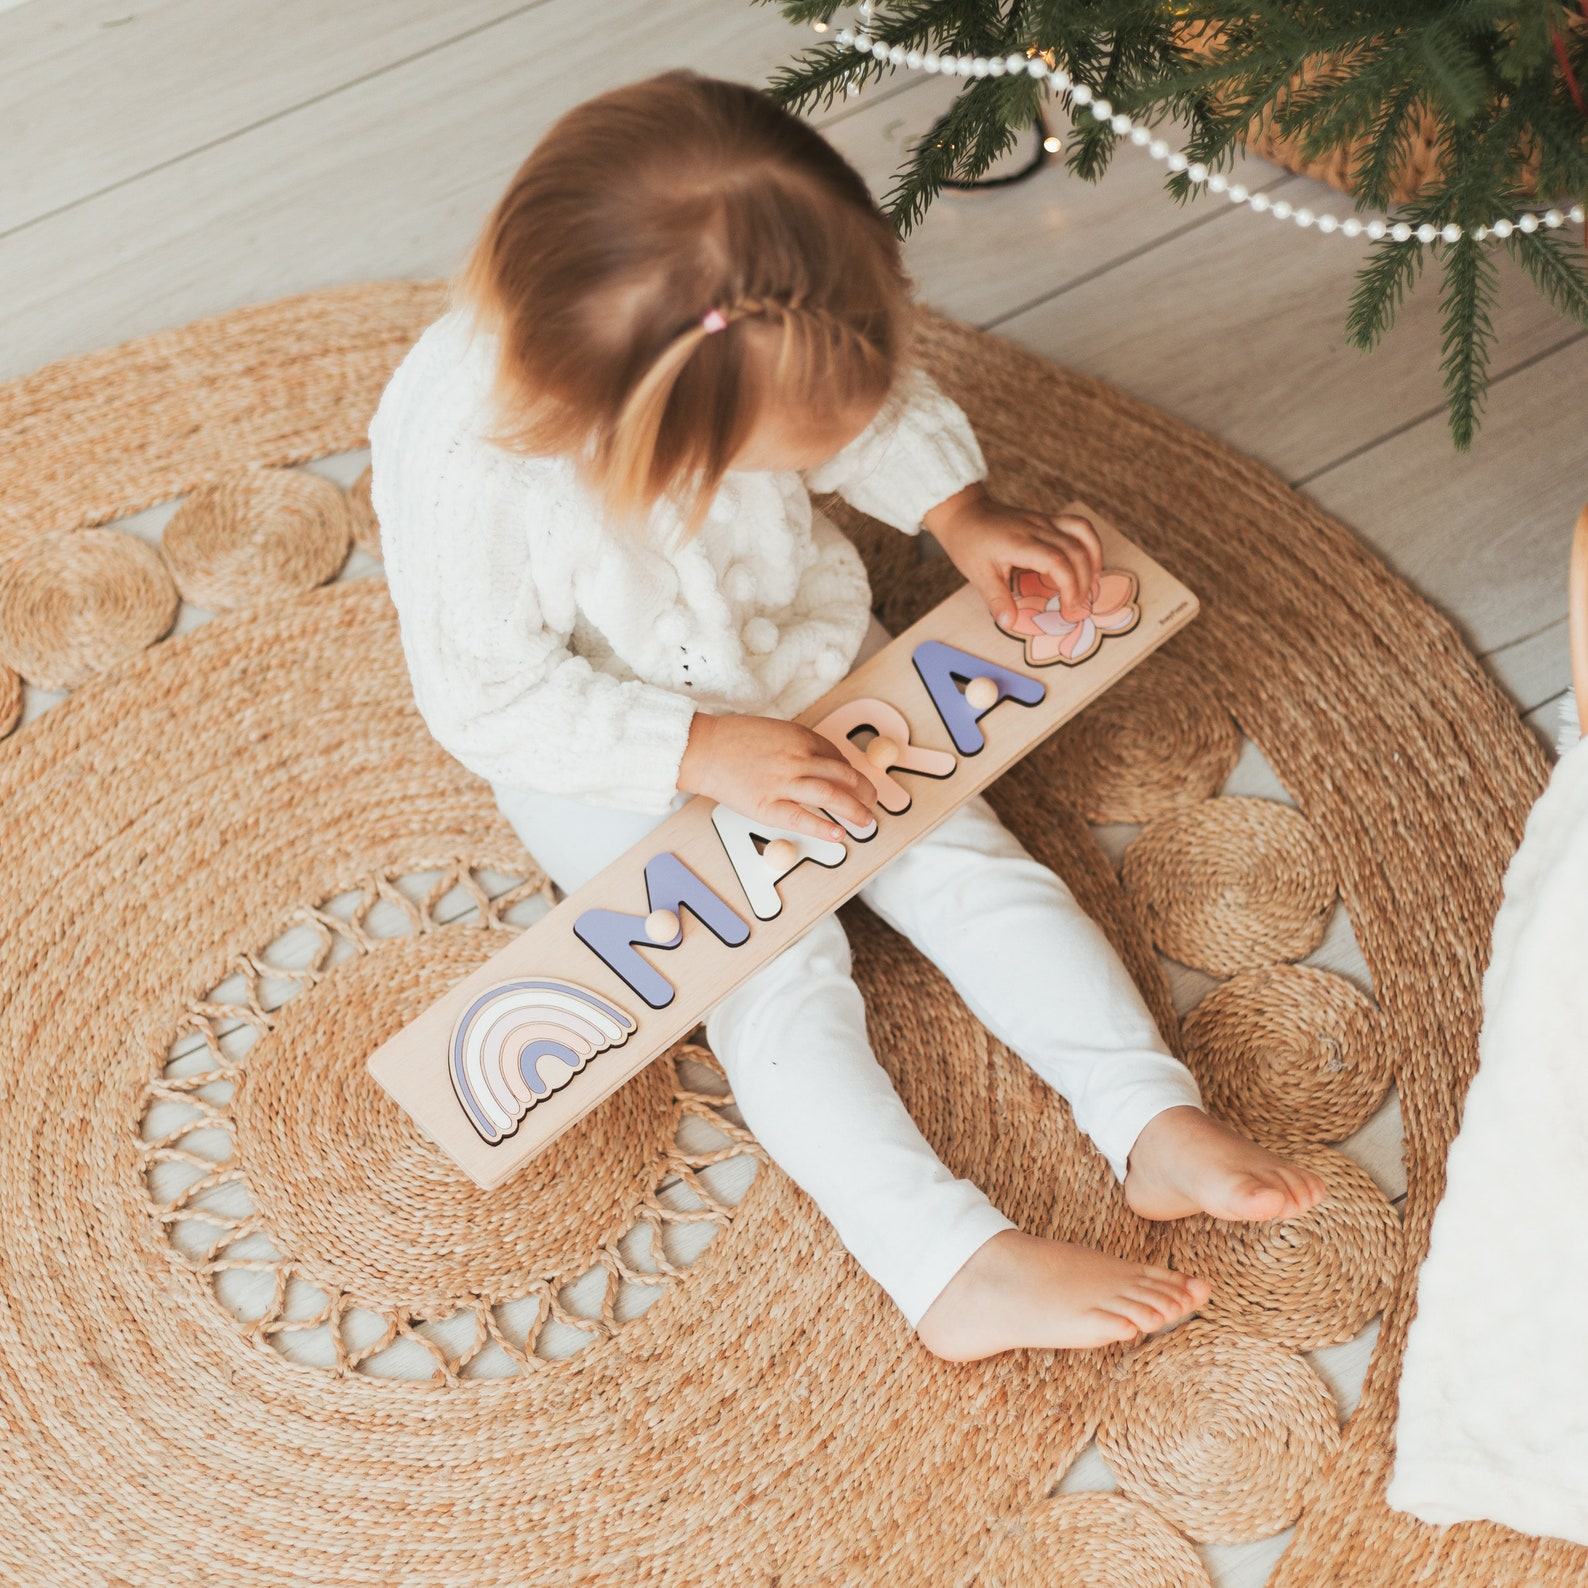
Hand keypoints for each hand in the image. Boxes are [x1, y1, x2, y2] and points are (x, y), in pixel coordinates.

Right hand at [677, 713, 877, 840]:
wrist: (704, 749)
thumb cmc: (733, 740)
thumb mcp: (773, 730)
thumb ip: (797, 745)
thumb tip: (820, 762)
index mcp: (800, 737)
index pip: (836, 756)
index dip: (851, 771)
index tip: (855, 781)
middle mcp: (798, 758)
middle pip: (843, 775)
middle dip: (863, 790)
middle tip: (872, 800)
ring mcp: (785, 782)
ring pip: (832, 796)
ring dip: (855, 810)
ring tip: (866, 821)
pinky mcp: (769, 805)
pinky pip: (803, 818)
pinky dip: (824, 827)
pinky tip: (839, 835)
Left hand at [924, 483, 1103, 628]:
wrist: (965, 514)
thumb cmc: (969, 544)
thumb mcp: (978, 575)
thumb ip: (997, 599)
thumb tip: (1009, 624)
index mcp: (1020, 543)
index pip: (1058, 562)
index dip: (1070, 587)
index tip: (1069, 610)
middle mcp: (1038, 528)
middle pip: (1076, 552)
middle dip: (1084, 583)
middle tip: (1079, 610)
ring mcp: (1045, 521)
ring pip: (1083, 535)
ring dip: (1093, 561)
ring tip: (1091, 587)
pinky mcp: (1048, 519)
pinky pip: (1078, 526)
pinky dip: (1090, 545)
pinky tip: (1089, 564)